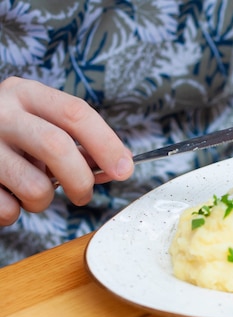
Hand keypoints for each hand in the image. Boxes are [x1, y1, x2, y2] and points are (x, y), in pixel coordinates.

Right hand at [0, 77, 133, 225]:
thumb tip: (121, 164)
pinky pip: (7, 209)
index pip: (76, 113)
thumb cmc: (11, 138)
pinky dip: (14, 212)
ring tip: (32, 191)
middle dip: (81, 180)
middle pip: (57, 147)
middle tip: (83, 195)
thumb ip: (79, 142)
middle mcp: (0, 113)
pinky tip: (6, 195)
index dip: (107, 144)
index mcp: (26, 94)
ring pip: (34, 186)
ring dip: (43, 201)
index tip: (125, 170)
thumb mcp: (41, 125)